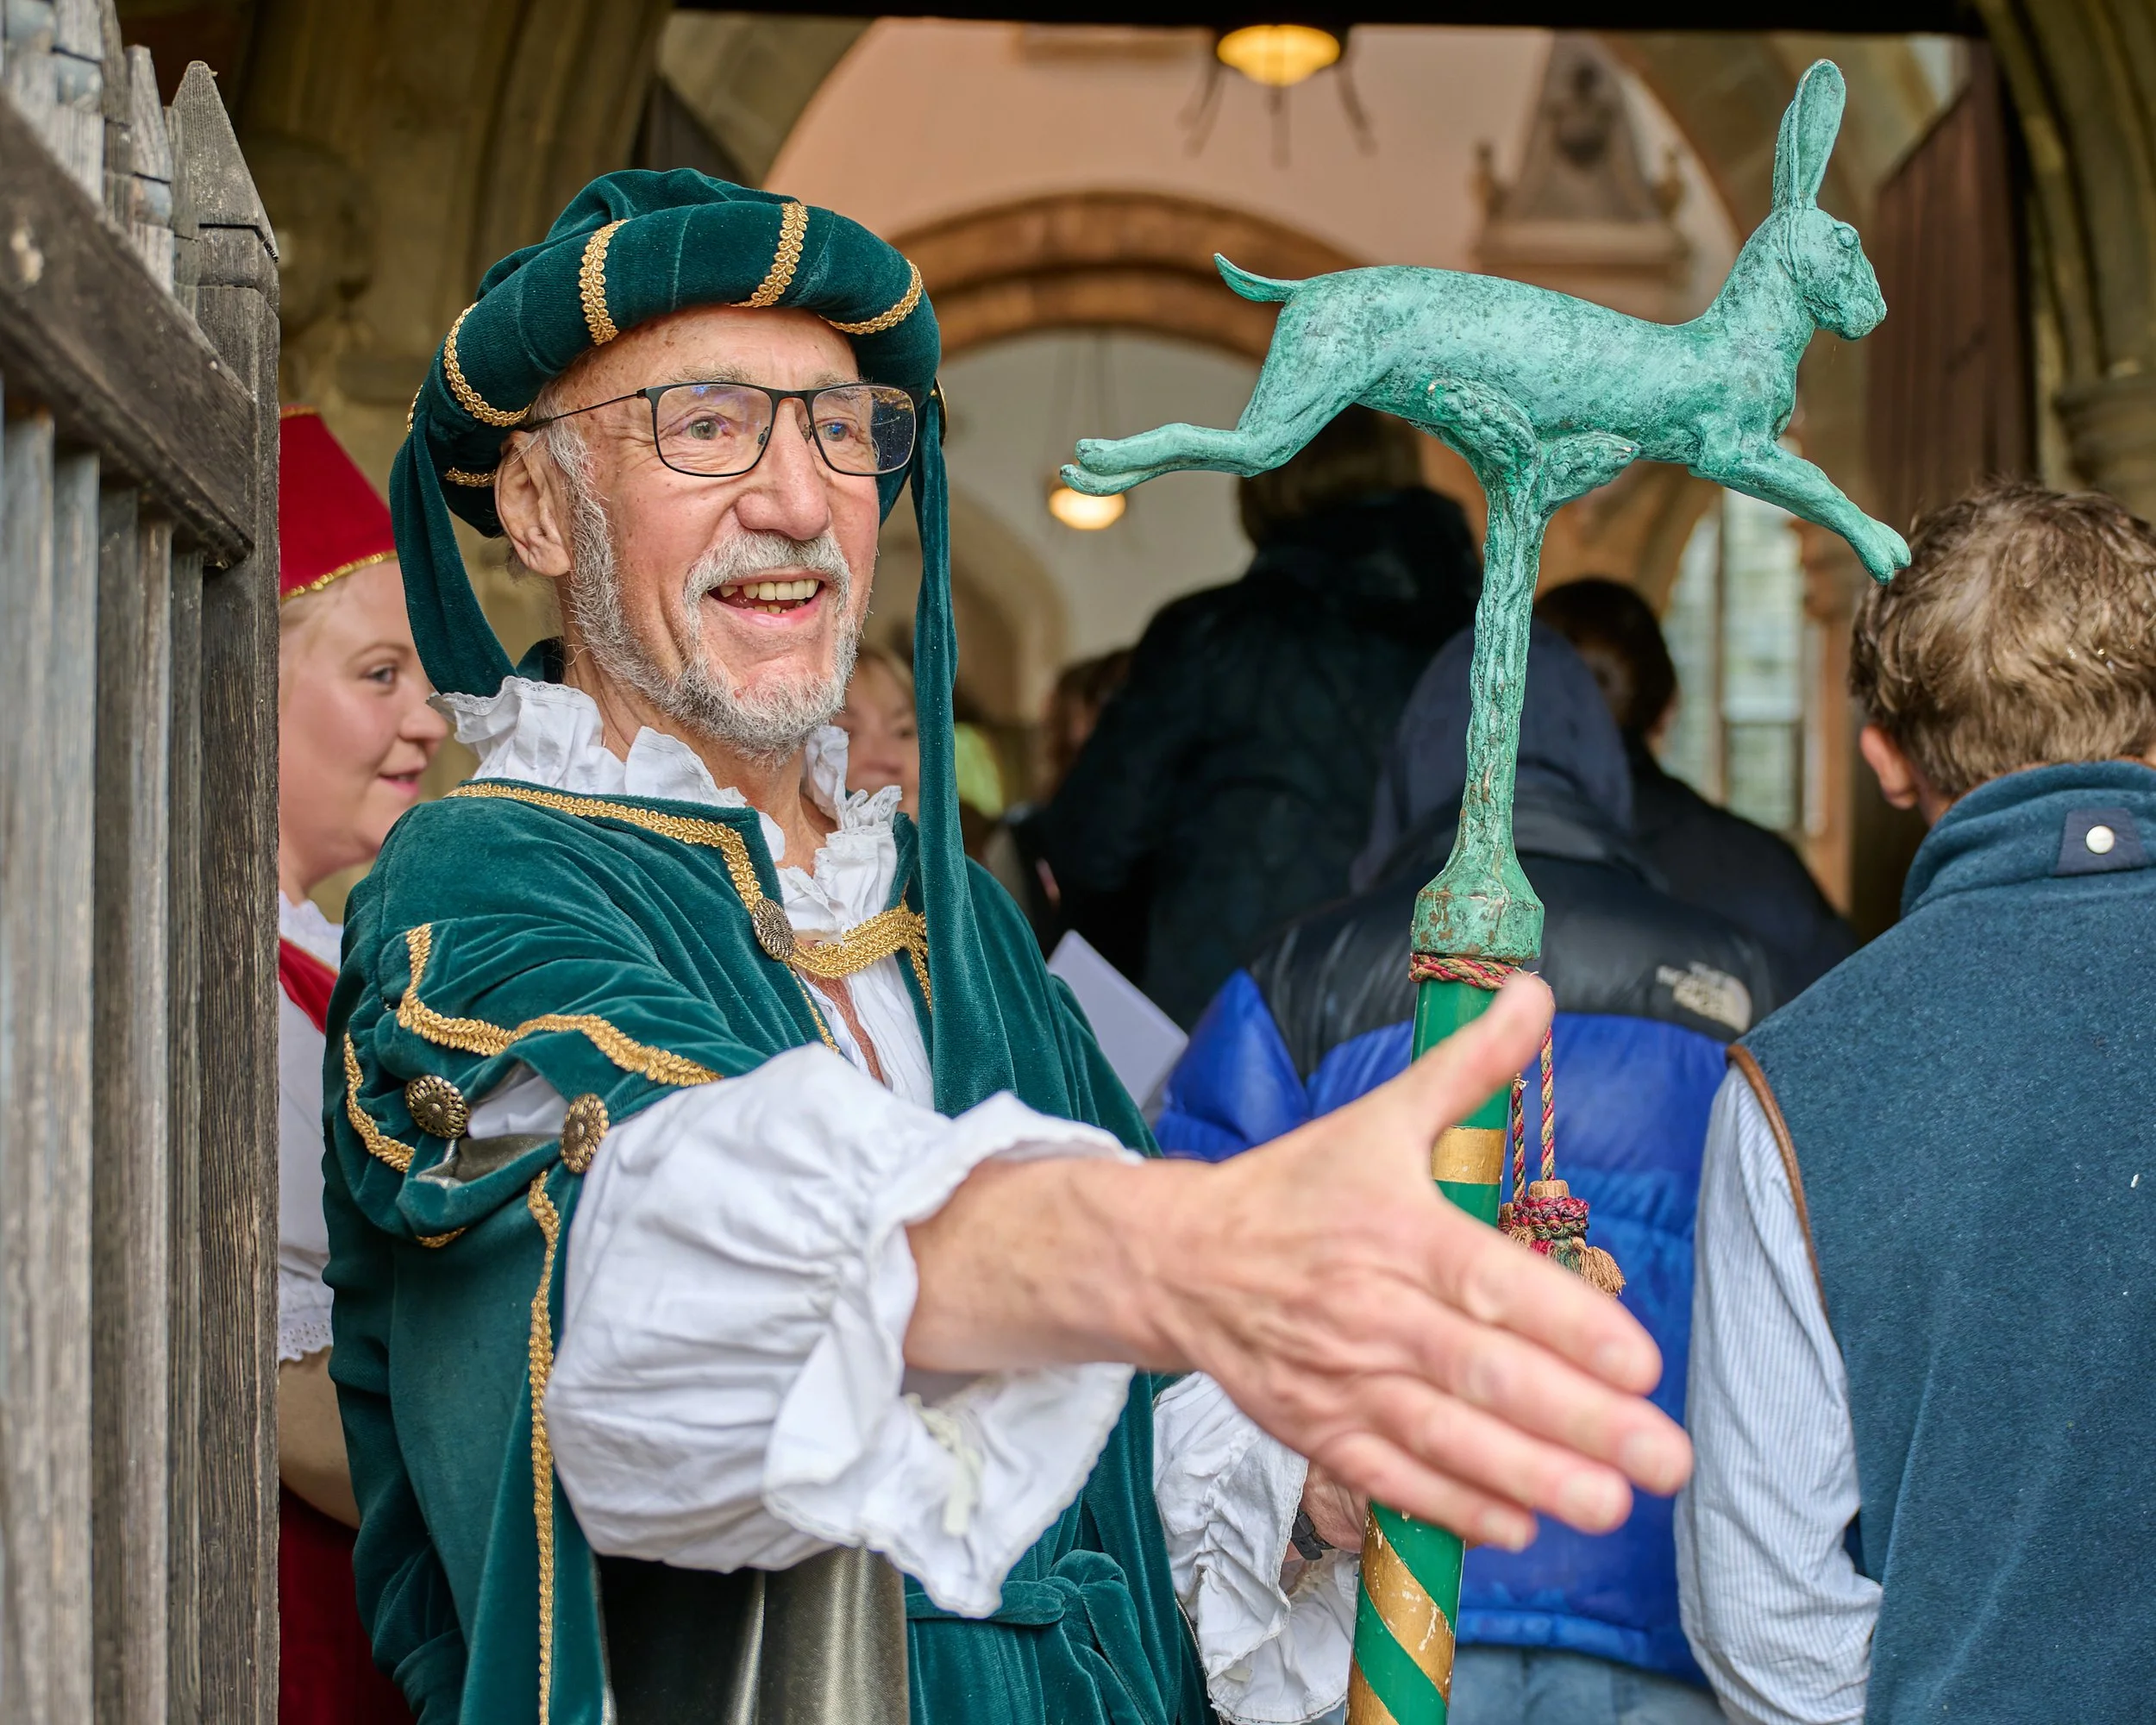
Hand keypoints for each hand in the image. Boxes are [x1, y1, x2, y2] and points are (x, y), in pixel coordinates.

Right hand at [905, 973, 1690, 1551]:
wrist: (1183, 1258)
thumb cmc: (1297, 1189)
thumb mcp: (1380, 1117)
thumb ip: (1469, 1068)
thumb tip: (1537, 994)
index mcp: (1396, 1231)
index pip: (1489, 1283)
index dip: (1565, 1325)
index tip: (1639, 1360)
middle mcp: (1373, 1311)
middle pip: (1481, 1374)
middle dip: (1580, 1421)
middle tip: (1664, 1457)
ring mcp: (1343, 1379)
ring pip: (1443, 1438)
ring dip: (1530, 1476)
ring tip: (1610, 1505)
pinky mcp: (1319, 1430)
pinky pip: (1391, 1478)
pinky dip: (1453, 1507)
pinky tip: (1519, 1525)